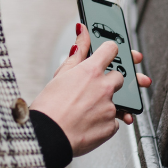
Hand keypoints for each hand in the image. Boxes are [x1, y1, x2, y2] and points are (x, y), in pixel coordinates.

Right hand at [30, 23, 151, 156]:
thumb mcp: (61, 74)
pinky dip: (103, 122)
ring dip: (105, 104)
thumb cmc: (49, 108)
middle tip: (92, 90)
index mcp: (91, 71)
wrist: (47, 138)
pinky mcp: (111, 126)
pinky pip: (114, 121)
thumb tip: (83, 30)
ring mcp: (110, 107)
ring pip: (117, 100)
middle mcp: (104, 87)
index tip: (110, 54)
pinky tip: (88, 123)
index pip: (112, 49)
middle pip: (120, 76)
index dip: (110, 51)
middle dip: (110, 81)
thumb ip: (77, 51)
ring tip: (86, 110)